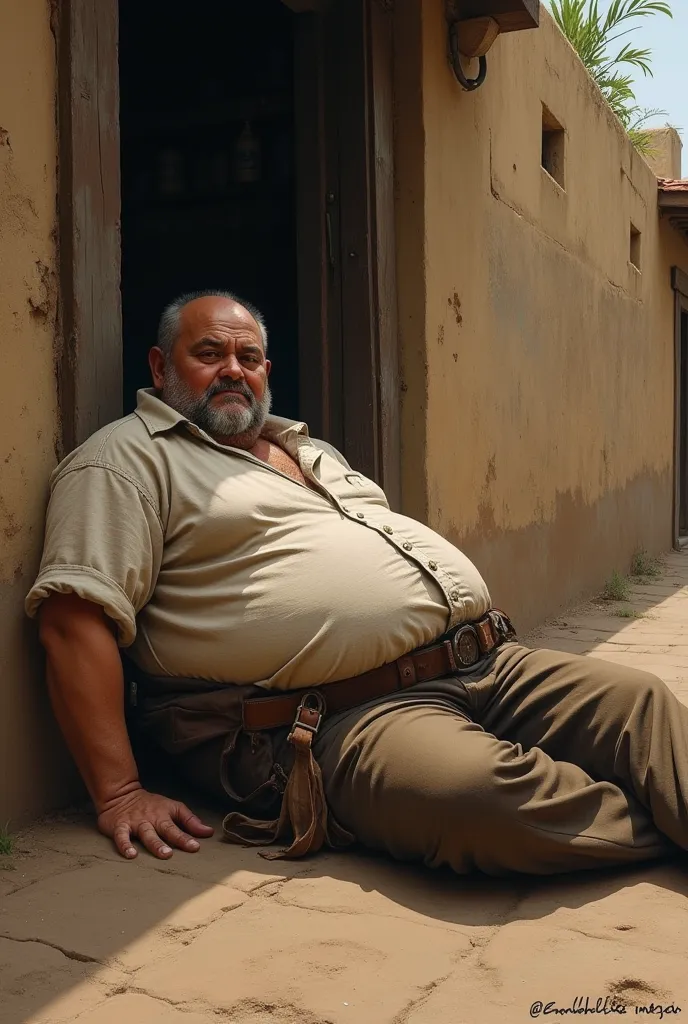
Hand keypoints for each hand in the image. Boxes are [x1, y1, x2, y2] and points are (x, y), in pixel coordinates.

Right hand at [97, 787, 214, 859]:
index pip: (179, 825)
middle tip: (184, 850)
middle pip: (165, 829)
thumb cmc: (150, 805)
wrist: (121, 794)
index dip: (188, 836)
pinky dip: (125, 845)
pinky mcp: (120, 826)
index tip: (196, 847)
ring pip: (147, 833)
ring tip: (163, 853)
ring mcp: (136, 822)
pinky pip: (122, 836)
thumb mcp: (172, 808)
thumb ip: (190, 821)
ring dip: (155, 843)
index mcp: (165, 814)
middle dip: (175, 839)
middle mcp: (152, 818)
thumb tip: (209, 832)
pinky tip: (130, 854)